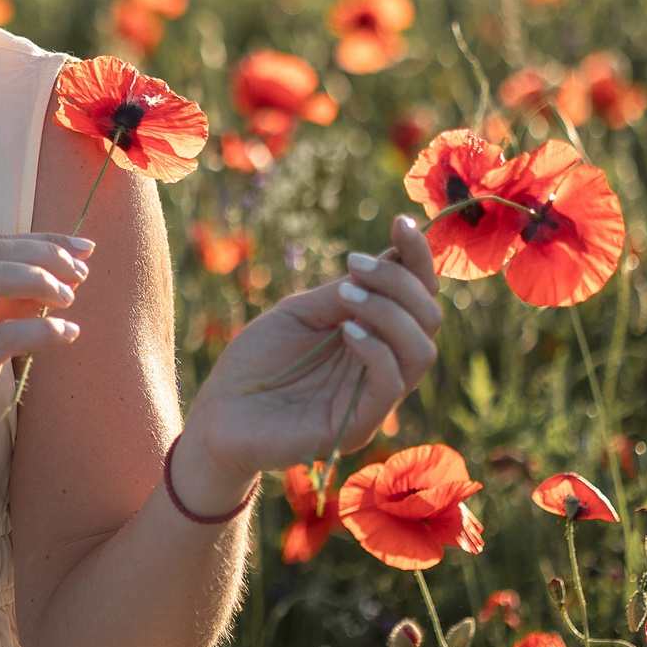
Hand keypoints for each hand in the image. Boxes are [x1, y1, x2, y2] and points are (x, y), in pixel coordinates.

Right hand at [0, 232, 91, 483]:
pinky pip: (3, 337)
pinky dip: (43, 330)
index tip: (80, 248)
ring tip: (70, 297)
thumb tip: (58, 277)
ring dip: (39, 280)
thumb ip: (4, 304)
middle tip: (80, 273)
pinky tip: (67, 334)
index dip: (40, 241)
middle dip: (44, 254)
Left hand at [183, 215, 443, 479]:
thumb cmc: (254, 363)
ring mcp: (372, 397)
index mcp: (371, 333)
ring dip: (390, 312)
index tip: (402, 222)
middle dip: (400, 281)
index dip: (417, 258)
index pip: (416, 295)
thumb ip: (341, 293)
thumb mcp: (297, 313)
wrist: (218, 416)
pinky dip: (377, 349)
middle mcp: (381, 363)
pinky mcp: (357, 424)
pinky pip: (391, 384)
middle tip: (353, 266)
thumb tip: (387, 258)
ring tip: (347, 294)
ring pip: (420, 350)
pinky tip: (346, 331)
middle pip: (428, 318)